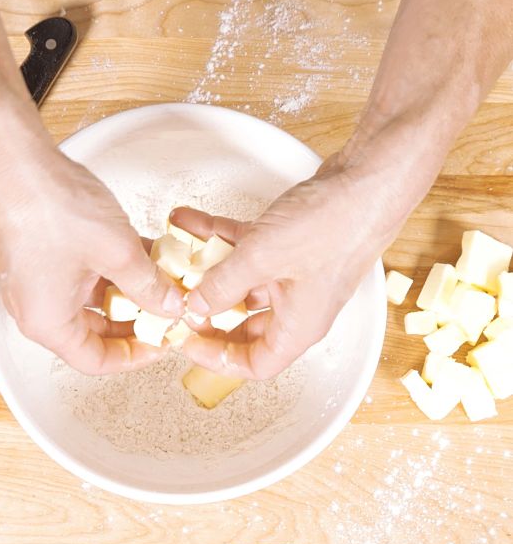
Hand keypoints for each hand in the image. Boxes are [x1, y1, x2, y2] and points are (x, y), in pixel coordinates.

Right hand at [0, 149, 184, 373]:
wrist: (13, 160)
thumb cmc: (46, 206)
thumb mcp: (116, 252)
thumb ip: (149, 284)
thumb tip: (168, 305)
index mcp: (47, 321)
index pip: (96, 361)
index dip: (135, 356)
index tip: (160, 342)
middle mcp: (37, 306)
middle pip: (93, 332)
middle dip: (134, 320)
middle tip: (166, 310)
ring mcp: (37, 279)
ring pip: (90, 299)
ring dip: (126, 290)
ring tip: (160, 278)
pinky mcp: (41, 253)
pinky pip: (81, 273)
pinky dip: (111, 269)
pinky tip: (140, 252)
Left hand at [171, 158, 402, 378]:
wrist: (369, 179)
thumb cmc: (334, 226)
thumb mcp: (262, 259)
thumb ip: (222, 286)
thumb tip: (195, 307)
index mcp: (298, 326)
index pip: (253, 363)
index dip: (216, 358)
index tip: (186, 339)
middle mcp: (297, 305)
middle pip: (242, 324)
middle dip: (206, 309)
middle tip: (175, 296)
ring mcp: (294, 273)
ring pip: (240, 279)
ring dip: (206, 264)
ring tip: (174, 249)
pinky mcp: (291, 243)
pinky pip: (246, 248)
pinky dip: (219, 237)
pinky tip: (190, 220)